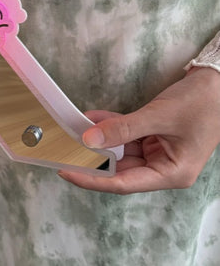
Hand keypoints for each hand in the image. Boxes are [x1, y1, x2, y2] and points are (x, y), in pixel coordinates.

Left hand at [58, 67, 219, 193]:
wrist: (218, 83)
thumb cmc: (200, 103)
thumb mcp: (158, 116)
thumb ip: (122, 128)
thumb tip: (89, 139)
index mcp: (171, 173)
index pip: (123, 183)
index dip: (92, 179)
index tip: (66, 172)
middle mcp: (164, 167)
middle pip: (120, 169)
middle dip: (92, 158)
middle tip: (64, 150)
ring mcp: (158, 152)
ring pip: (120, 151)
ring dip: (99, 140)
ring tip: (74, 130)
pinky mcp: (153, 137)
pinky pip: (126, 135)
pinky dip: (110, 126)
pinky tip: (92, 118)